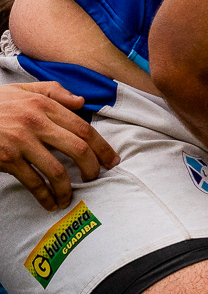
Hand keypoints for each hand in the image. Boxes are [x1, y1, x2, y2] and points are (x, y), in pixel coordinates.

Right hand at [0, 82, 119, 210]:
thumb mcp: (22, 90)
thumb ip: (53, 91)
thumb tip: (82, 102)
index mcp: (44, 105)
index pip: (83, 128)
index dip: (102, 147)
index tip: (112, 160)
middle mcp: (35, 122)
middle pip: (78, 149)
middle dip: (92, 168)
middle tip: (95, 178)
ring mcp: (21, 142)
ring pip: (57, 170)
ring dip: (68, 188)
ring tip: (70, 196)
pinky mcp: (7, 159)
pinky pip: (34, 182)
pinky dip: (45, 196)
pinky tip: (50, 203)